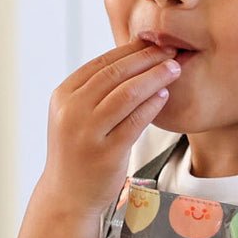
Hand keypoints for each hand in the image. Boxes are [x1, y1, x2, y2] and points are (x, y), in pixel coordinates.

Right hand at [44, 39, 179, 213]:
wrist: (67, 196)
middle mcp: (71, 112)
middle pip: (115, 74)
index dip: (131, 50)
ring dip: (154, 77)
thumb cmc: (78, 152)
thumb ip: (95, 90)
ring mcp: (87, 133)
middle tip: (171, 50)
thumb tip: (133, 57)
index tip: (155, 42)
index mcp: (63, 96)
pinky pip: (135, 122)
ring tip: (174, 68)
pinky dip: (152, 105)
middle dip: (147, 58)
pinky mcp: (107, 154)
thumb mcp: (75, 116)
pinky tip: (165, 95)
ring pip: (127, 94)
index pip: (101, 63)